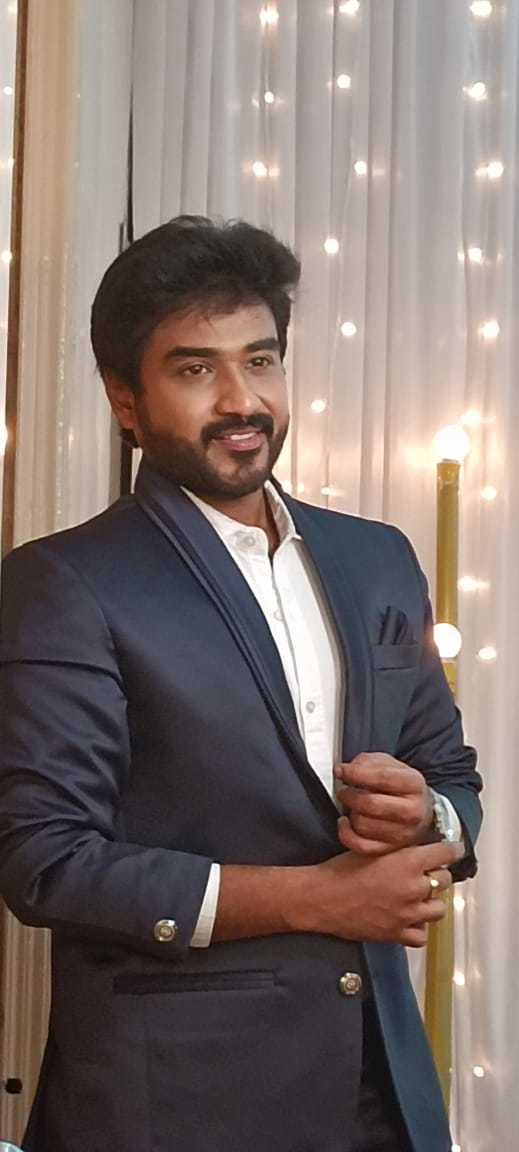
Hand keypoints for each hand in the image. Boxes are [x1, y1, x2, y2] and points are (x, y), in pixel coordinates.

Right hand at [310, 839, 461, 947]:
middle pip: (444, 880)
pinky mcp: (397, 934)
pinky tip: (409, 919)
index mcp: (408, 862)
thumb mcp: (373, 849)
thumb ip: (399, 850)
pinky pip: (421, 935)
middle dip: (437, 874)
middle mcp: (414, 888)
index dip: (451, 850)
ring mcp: (408, 914)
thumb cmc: (343, 869)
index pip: (446, 854)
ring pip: (439, 909)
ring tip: (418, 897)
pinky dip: (418, 927)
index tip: (453, 849)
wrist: (323, 898)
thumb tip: (418, 848)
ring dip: (431, 902)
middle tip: (424, 873)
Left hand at [334, 753, 433, 855]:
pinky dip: (346, 834)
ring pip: (363, 825)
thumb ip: (368, 762)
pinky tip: (346, 822)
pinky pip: (360, 845)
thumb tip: (347, 769)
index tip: (340, 770)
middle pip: (370, 804)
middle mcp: (412, 811)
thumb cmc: (401, 787)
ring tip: (353, 806)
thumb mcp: (390, 765)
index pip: (382, 777)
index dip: (356, 773)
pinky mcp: (391, 849)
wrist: (422, 811)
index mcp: (414, 784)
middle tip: (344, 791)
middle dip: (349, 795)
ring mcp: (403, 833)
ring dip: (350, 813)